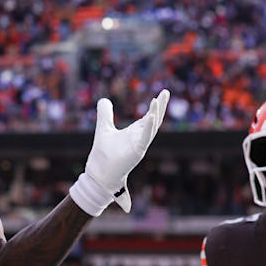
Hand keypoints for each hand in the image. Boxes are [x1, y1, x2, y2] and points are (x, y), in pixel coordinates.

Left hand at [70, 89, 169, 215]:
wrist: (99, 174)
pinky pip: (145, 138)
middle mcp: (139, 138)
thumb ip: (105, 114)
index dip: (156, 105)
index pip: (148, 116)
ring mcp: (140, 145)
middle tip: (166, 91)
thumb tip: (104, 99)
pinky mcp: (137, 152)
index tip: (162, 93)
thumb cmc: (103, 155)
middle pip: (154, 120)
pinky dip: (149, 127)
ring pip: (152, 127)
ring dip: (156, 113)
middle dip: (160, 106)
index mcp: (134, 133)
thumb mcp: (104, 128)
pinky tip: (152, 116)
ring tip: (158, 99)